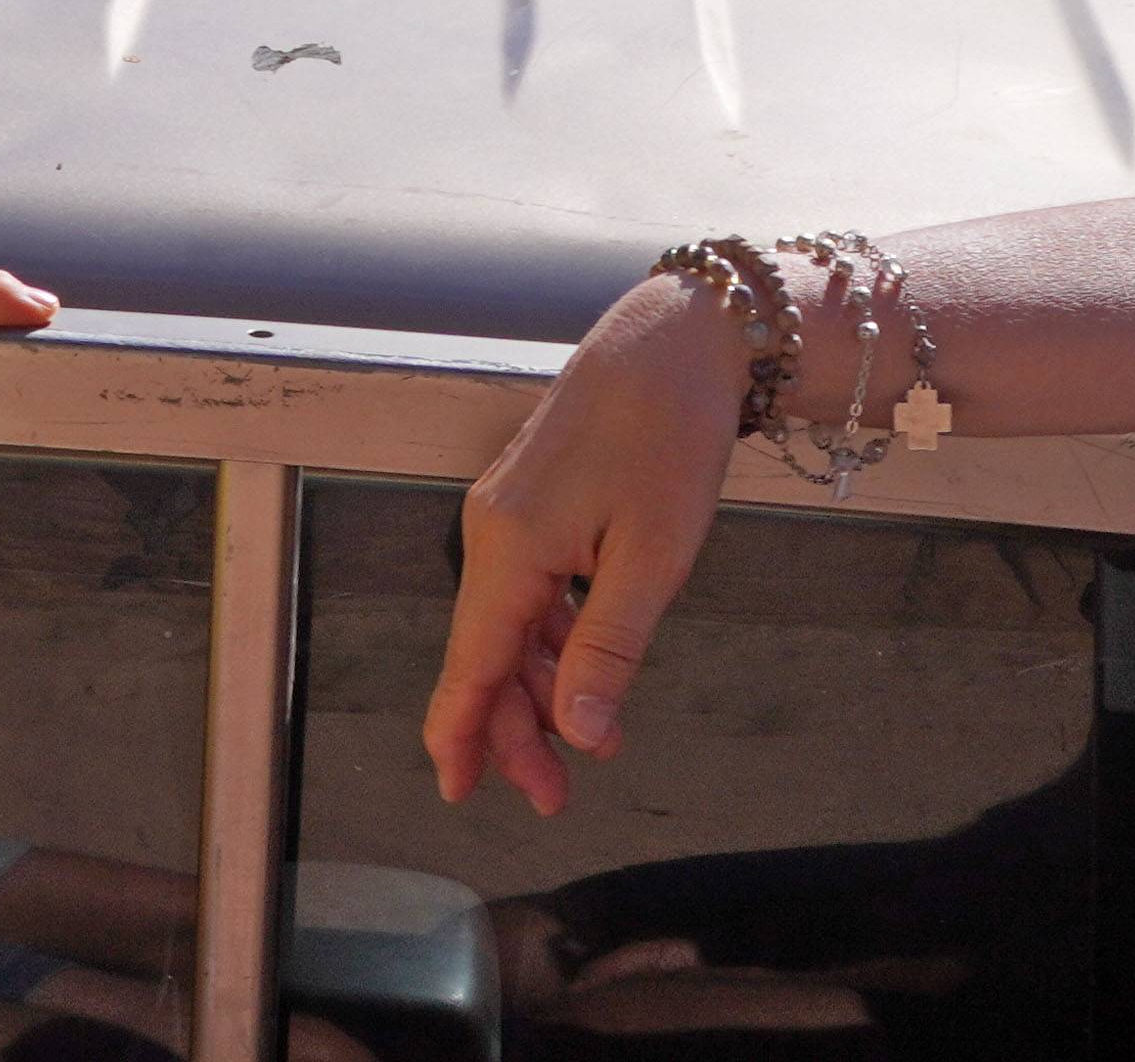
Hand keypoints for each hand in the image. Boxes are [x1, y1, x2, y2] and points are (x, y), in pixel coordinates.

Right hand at [423, 267, 746, 815]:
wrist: (674, 337)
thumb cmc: (669, 434)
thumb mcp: (654, 555)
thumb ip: (609, 647)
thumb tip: (579, 732)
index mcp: (509, 547)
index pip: (470, 665)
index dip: (461, 737)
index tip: (459, 797)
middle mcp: (492, 531)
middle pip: (485, 654)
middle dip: (514, 730)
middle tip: (558, 795)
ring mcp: (510, 514)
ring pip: (507, 626)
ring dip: (539, 689)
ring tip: (592, 742)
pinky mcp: (534, 503)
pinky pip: (527, 591)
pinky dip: (551, 639)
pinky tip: (586, 668)